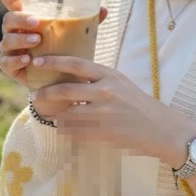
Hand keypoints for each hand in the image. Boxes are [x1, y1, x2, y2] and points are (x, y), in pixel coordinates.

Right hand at [0, 0, 107, 86]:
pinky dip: (15, 60)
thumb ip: (86, 23)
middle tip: (36, 22)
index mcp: (26, 19)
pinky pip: (6, 62)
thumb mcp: (73, 35)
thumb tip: (103, 9)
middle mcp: (14, 32)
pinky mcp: (10, 67)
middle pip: (8, 19)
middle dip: (20, 19)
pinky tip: (28, 59)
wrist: (59, 81)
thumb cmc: (63, 51)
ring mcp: (10, 50)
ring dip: (21, 39)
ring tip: (38, 41)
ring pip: (7, 40)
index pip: (12, 2)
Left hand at [28, 54, 195, 163]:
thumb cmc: (139, 105)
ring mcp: (105, 114)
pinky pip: (76, 132)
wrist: (162, 129)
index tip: (38, 62)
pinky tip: (65, 130)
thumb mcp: (121, 84)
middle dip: (45, 93)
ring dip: (55, 116)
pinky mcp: (105, 133)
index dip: (54, 62)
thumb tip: (70, 79)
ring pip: (68, 114)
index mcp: (110, 75)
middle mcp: (107, 92)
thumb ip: (98, 80)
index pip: (77, 64)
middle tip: (34, 95)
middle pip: (66, 90)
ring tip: (50, 115)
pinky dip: (67, 131)